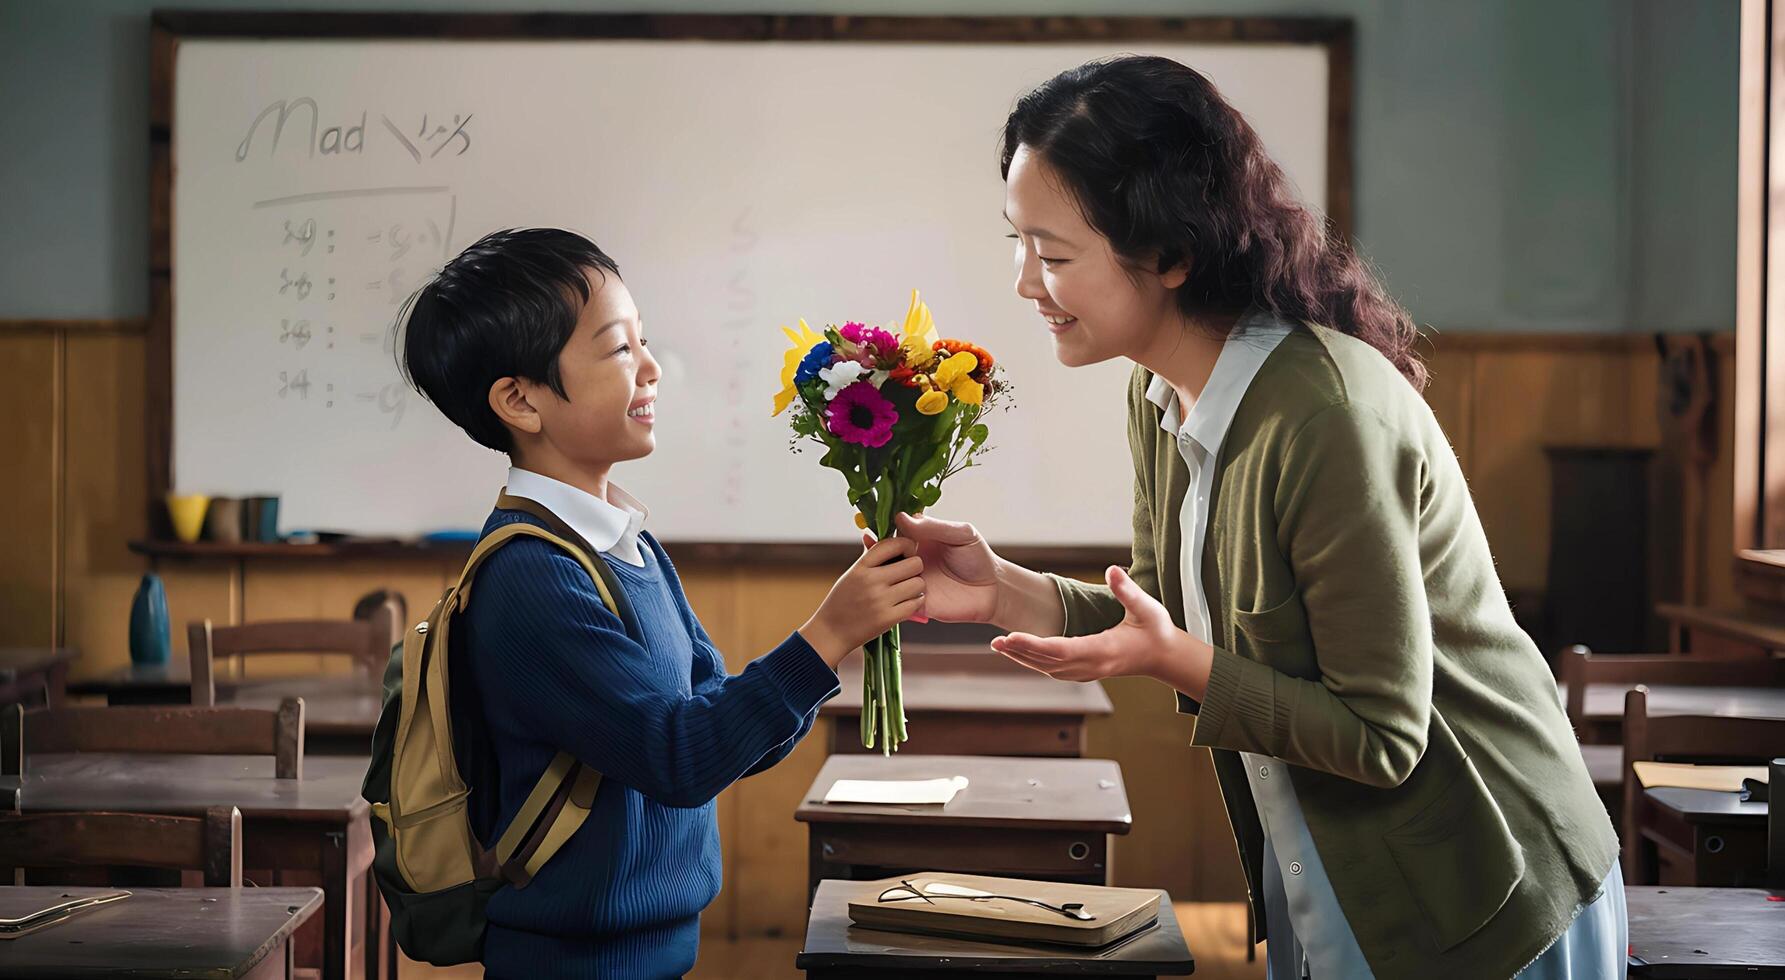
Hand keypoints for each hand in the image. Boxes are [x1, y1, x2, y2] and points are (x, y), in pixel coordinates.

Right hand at [800, 535, 924, 667]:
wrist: (831, 632)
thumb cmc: (841, 601)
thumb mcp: (851, 575)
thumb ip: (868, 557)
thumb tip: (874, 536)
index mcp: (861, 566)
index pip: (893, 544)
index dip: (907, 545)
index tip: (907, 553)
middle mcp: (871, 581)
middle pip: (914, 563)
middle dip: (916, 568)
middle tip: (909, 574)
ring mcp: (880, 600)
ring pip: (918, 584)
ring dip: (917, 587)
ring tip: (908, 590)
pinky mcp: (887, 619)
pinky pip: (915, 604)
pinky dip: (915, 602)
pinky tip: (908, 602)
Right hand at [892, 512, 1000, 623]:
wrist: (993, 590)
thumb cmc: (978, 558)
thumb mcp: (961, 534)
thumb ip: (933, 526)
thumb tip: (900, 517)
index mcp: (918, 540)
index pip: (892, 533)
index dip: (883, 532)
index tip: (878, 531)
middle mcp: (910, 560)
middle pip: (883, 556)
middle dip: (882, 554)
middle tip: (897, 551)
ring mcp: (911, 581)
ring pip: (885, 578)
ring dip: (890, 573)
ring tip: (910, 570)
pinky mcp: (915, 602)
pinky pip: (896, 600)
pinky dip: (898, 594)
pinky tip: (908, 588)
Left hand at [991, 565, 1201, 684]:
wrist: (1166, 656)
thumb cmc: (1156, 629)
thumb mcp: (1146, 607)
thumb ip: (1127, 590)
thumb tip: (1111, 569)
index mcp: (1104, 649)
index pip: (1061, 650)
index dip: (1034, 645)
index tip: (1012, 637)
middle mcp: (1093, 664)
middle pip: (1049, 662)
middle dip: (1021, 652)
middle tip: (996, 640)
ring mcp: (1090, 671)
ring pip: (1049, 669)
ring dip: (1024, 659)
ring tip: (1001, 645)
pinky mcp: (1087, 671)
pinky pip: (1056, 670)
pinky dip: (1036, 662)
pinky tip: (1022, 653)